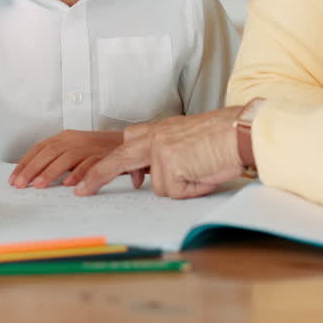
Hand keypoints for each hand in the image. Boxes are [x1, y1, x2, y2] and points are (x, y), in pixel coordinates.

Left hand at [9, 130, 132, 188]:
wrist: (130, 143)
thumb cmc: (100, 151)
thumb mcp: (75, 150)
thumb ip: (57, 160)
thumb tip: (33, 176)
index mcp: (66, 137)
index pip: (40, 148)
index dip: (25, 163)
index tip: (14, 178)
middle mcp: (76, 139)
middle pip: (49, 152)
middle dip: (32, 169)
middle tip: (20, 185)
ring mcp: (90, 146)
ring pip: (66, 157)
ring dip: (51, 172)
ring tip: (39, 186)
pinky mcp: (105, 155)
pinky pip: (90, 164)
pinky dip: (79, 173)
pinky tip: (69, 184)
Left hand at [74, 107, 243, 198]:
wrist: (242, 131)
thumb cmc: (224, 138)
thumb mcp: (189, 142)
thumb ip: (168, 155)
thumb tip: (158, 178)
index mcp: (160, 130)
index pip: (125, 146)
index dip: (108, 164)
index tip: (86, 180)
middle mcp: (155, 136)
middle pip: (118, 159)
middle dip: (97, 176)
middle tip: (80, 190)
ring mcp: (160, 150)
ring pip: (161, 186)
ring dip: (183, 186)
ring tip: (203, 169)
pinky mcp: (170, 163)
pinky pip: (176, 191)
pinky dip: (193, 189)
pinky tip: (205, 172)